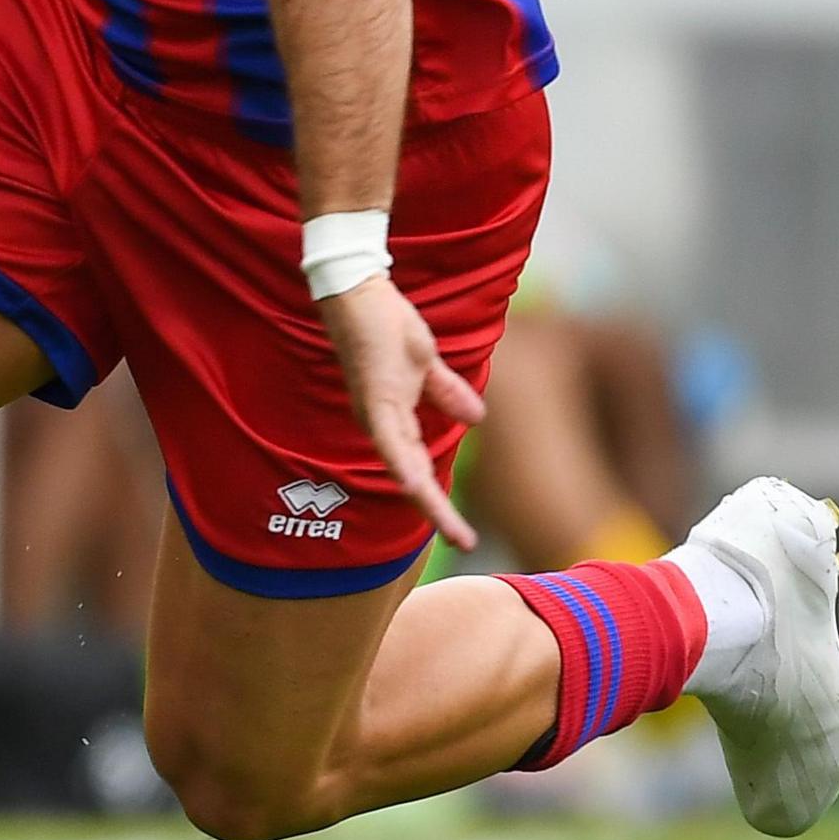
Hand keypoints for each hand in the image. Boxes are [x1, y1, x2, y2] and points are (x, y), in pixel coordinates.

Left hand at [316, 274, 483, 551]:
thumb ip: (446, 393)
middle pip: (414, 477)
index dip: (439, 501)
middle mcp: (381, 424)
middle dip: (439, 512)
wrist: (361, 295)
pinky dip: (400, 459)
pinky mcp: (376, 396)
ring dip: (426, 498)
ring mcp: (376, 413)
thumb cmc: (386, 327)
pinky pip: (389, 435)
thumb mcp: (427, 365)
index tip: (462, 533)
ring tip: (451, 530)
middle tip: (466, 544)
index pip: (419, 469)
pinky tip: (411, 482)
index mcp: (394, 420)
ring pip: (404, 465)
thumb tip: (477, 419)